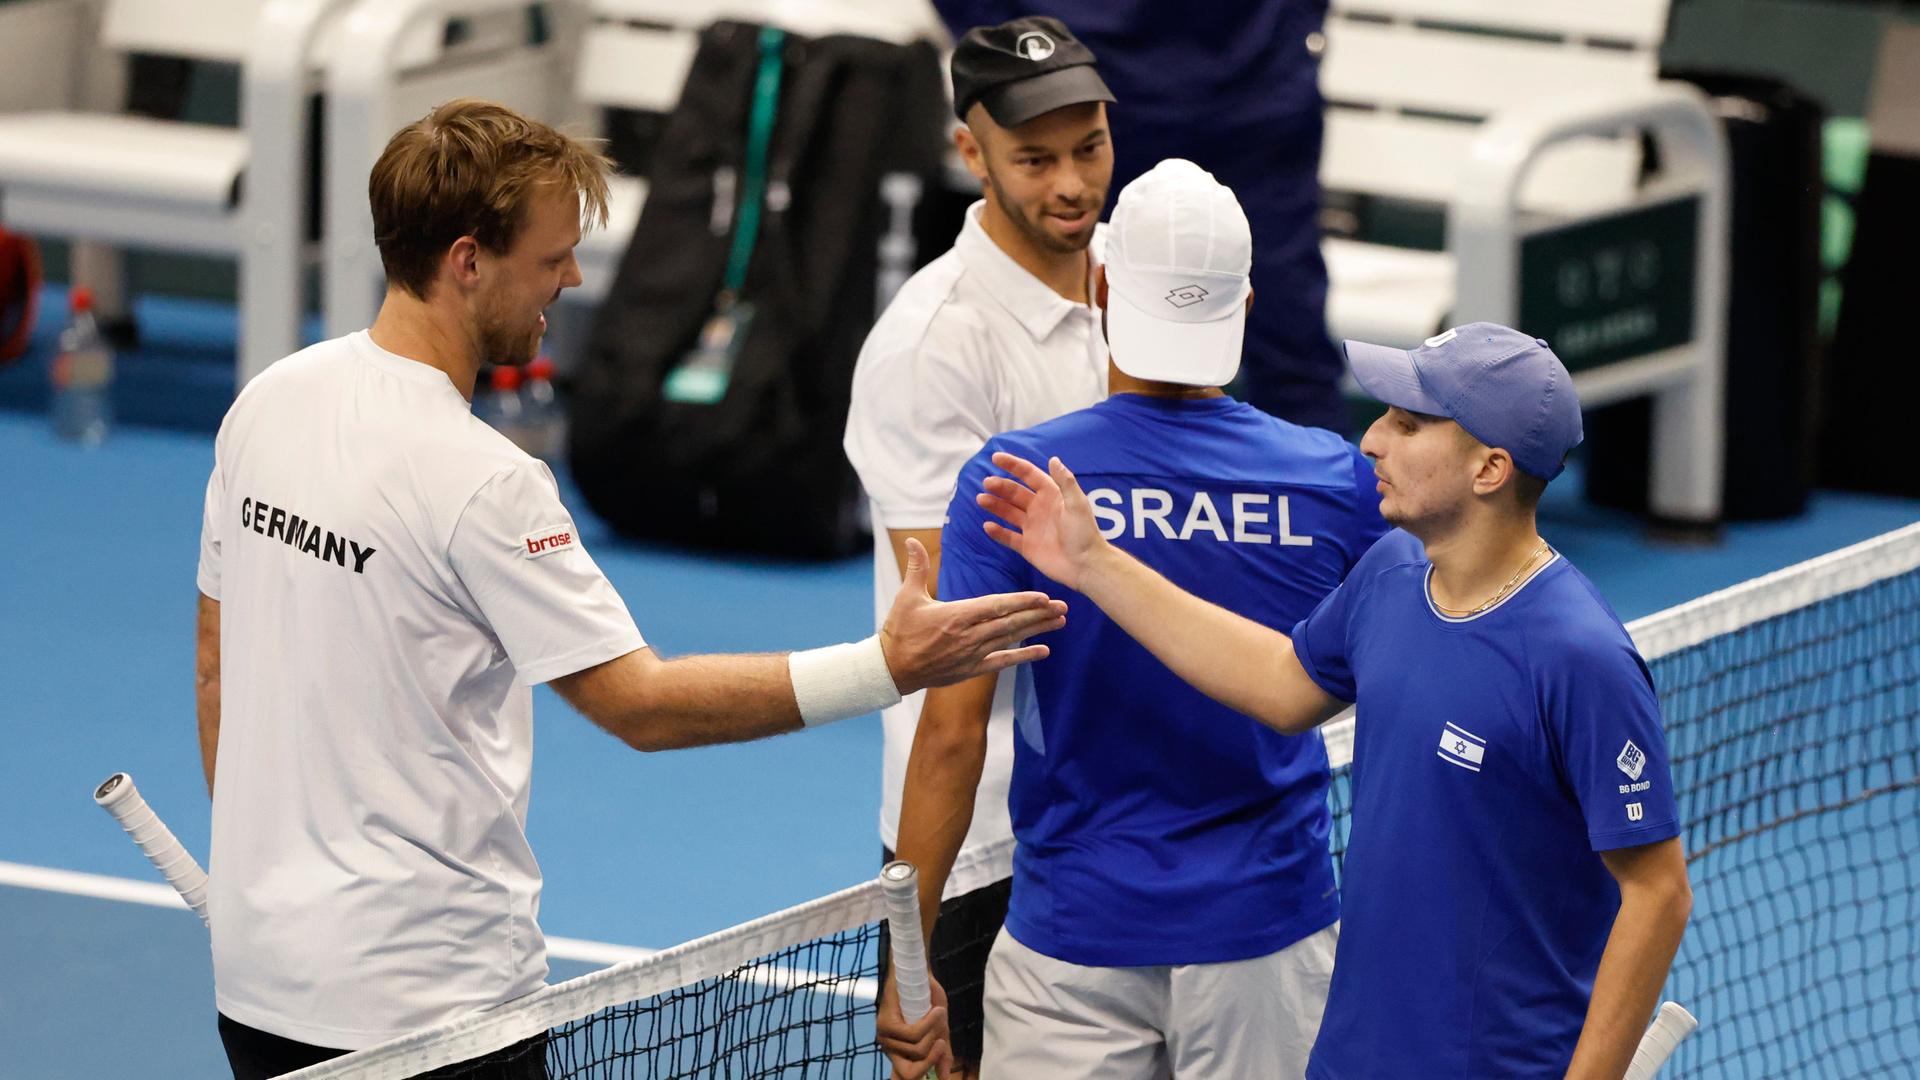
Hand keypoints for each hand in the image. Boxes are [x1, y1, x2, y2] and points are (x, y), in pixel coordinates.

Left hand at [877, 970, 955, 1079]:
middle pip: (909, 1075)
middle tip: (941, 1043)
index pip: (900, 1079)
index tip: (939, 1079)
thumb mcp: (939, 1032)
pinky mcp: (885, 1023)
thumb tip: (944, 1078)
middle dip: (931, 1060)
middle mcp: (889, 1050)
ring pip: (916, 1051)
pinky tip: (937, 1011)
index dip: (917, 1079)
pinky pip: (913, 1034)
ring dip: (934, 1033)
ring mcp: (884, 1037)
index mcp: (901, 1055)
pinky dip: (930, 1023)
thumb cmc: (928, 1002)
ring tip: (939, 1015)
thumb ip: (941, 1054)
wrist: (919, 975)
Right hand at [880, 537, 1066, 694]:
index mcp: (956, 616)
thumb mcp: (906, 597)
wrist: (892, 668)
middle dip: (1038, 614)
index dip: (1021, 602)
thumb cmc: (899, 630)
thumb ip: (916, 567)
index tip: (1043, 596)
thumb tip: (912, 540)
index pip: (995, 606)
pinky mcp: (971, 669)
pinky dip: (1023, 656)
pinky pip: (1002, 662)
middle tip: (1063, 607)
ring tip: (1060, 622)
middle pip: (1010, 623)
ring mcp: (972, 654)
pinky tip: (1043, 651)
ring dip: (1037, 630)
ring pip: (1010, 640)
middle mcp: (969, 636)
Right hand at [977, 453, 1107, 592]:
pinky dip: (998, 532)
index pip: (1029, 475)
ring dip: (995, 505)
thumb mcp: (1077, 504)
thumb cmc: (1084, 534)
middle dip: (1000, 486)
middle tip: (987, 483)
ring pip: (1008, 512)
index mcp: (1051, 496)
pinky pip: (1008, 537)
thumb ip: (1065, 482)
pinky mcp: (1027, 546)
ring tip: (981, 499)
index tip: (996, 457)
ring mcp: (1032, 528)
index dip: (1013, 465)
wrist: (1085, 566)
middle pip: (1015, 493)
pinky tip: (987, 526)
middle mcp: (1040, 509)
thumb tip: (1053, 459)